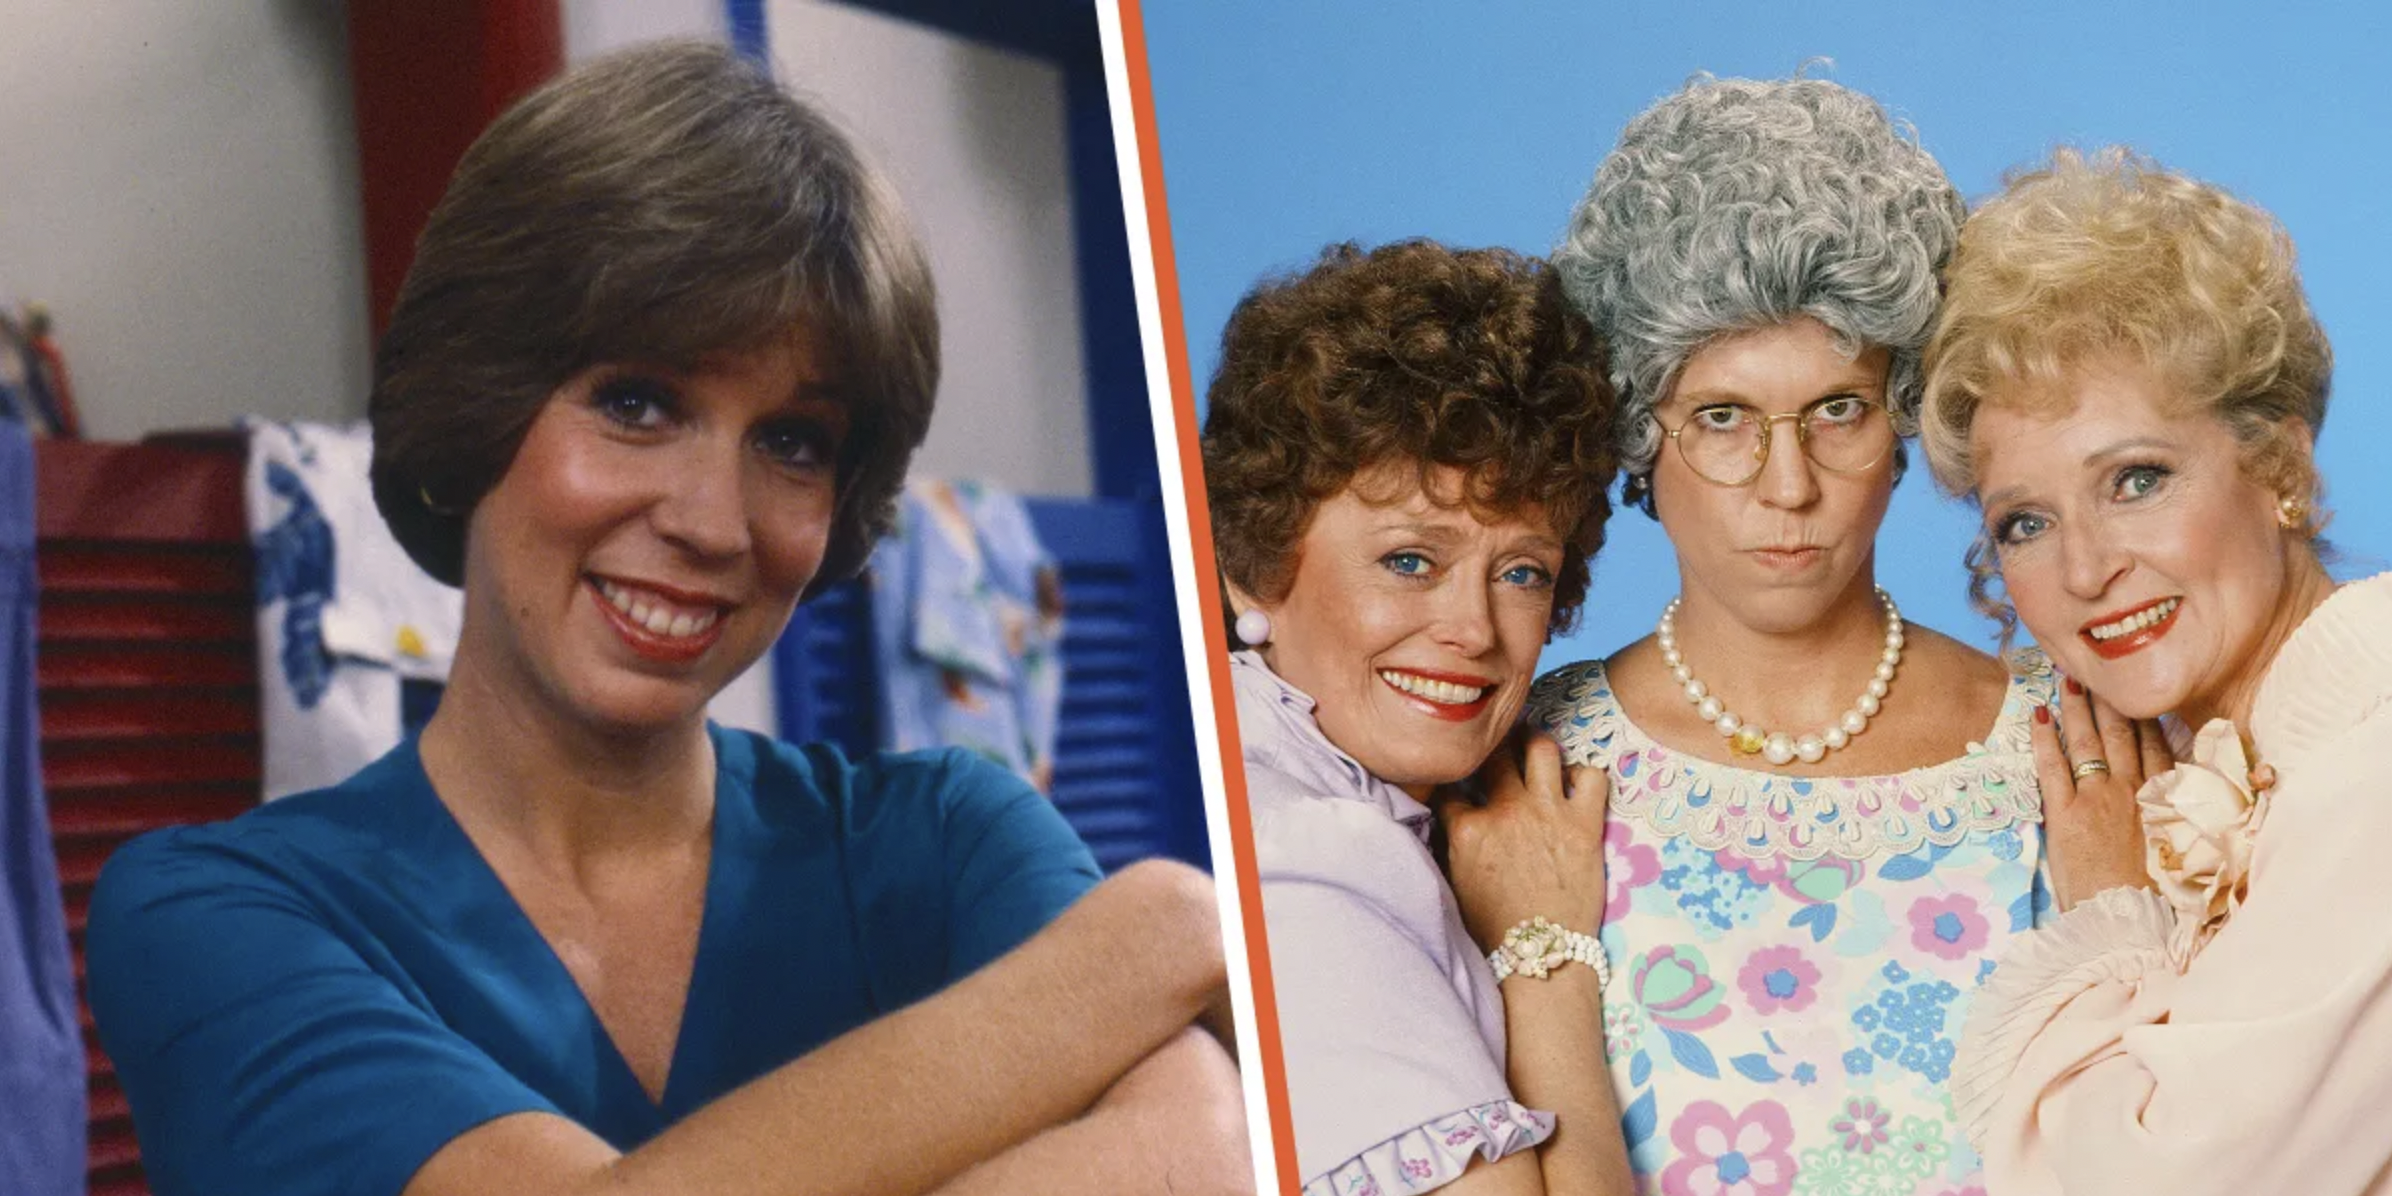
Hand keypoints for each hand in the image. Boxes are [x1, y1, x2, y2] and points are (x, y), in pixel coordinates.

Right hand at [1437, 728, 1610, 952]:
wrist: (1542, 958)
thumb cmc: (1495, 931)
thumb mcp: (1455, 883)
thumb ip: (1453, 843)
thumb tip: (1449, 818)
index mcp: (1467, 830)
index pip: (1451, 785)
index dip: (1454, 780)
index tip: (1459, 779)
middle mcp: (1506, 812)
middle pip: (1493, 753)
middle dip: (1492, 747)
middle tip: (1497, 748)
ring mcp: (1547, 814)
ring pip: (1541, 747)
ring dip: (1535, 745)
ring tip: (1534, 750)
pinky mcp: (1585, 824)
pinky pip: (1592, 776)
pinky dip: (1584, 775)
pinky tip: (1575, 785)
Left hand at [2034, 675, 2172, 909]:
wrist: (2132, 925)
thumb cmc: (2159, 900)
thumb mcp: (2183, 853)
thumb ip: (2181, 820)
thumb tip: (2181, 802)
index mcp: (2165, 801)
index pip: (2157, 747)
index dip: (2144, 719)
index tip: (2135, 695)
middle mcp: (2134, 792)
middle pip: (2123, 735)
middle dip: (2111, 701)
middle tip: (2100, 672)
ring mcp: (2098, 800)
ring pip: (2088, 743)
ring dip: (2078, 709)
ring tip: (2069, 680)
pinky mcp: (2066, 814)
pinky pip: (2051, 766)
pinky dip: (2044, 738)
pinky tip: (2038, 715)